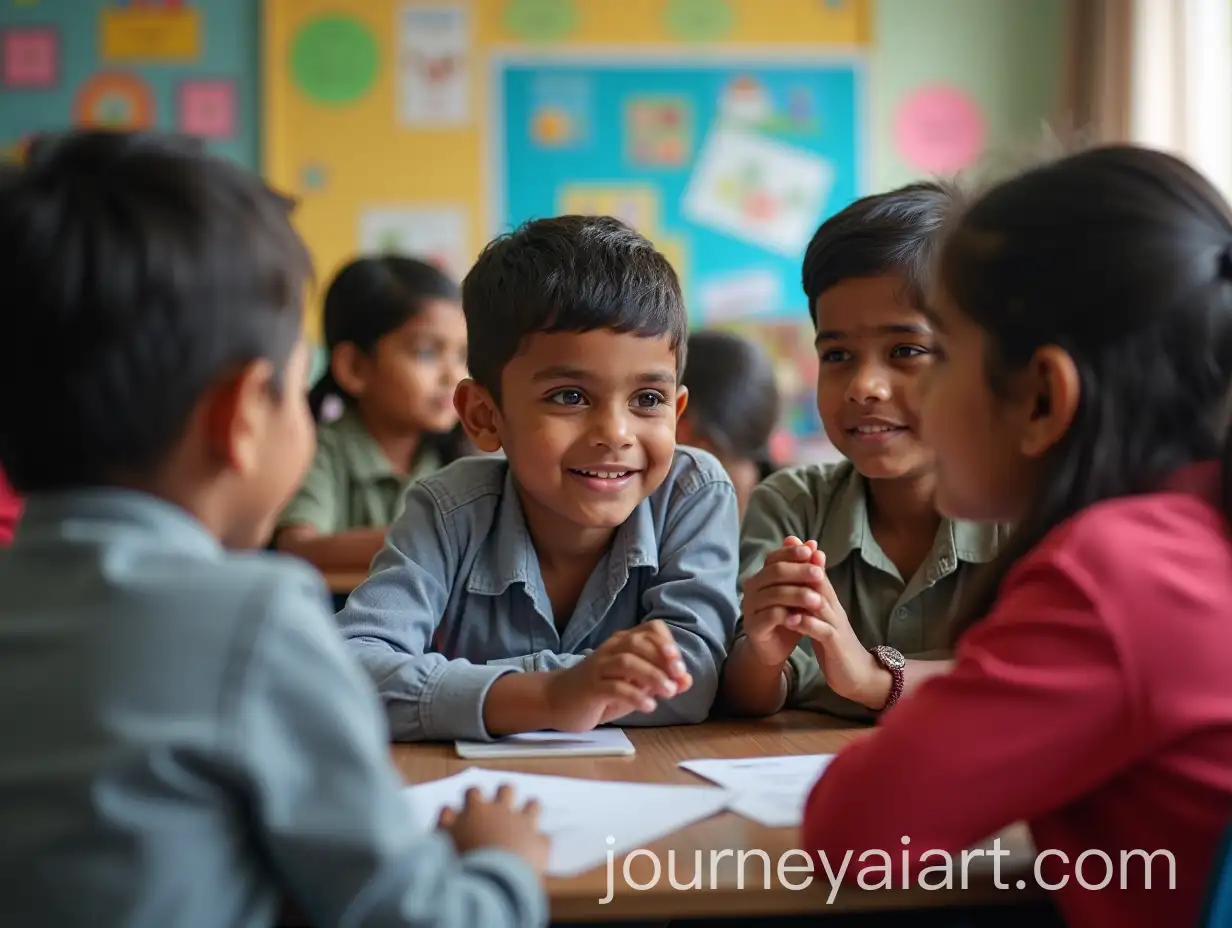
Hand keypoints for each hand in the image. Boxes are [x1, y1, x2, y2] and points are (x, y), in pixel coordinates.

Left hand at [438, 785, 549, 876]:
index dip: (529, 807)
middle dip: (504, 793)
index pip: (532, 806)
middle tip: (502, 799)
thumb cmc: (517, 875)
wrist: (488, 883)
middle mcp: (499, 813)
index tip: (528, 811)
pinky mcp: (451, 825)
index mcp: (523, 823)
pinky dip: (447, 816)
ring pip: (474, 793)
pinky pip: (446, 810)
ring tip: (473, 803)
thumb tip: (540, 838)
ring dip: (474, 797)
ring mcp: (473, 815)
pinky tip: (447, 821)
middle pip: (505, 791)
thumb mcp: (538, 862)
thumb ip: (540, 845)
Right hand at [544, 620, 690, 730]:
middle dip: (663, 659)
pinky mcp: (590, 687)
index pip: (651, 629)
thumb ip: (659, 681)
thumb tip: (687, 680)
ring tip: (668, 693)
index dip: (668, 644)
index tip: (680, 668)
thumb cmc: (601, 690)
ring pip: (627, 661)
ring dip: (652, 675)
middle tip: (677, 680)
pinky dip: (635, 695)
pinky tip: (648, 706)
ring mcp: (598, 667)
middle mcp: (611, 649)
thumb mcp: (634, 685)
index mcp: (624, 643)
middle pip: (639, 641)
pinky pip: (614, 687)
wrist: (558, 700)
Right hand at [740, 536, 829, 665]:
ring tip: (817, 600)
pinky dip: (786, 616)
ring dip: (797, 595)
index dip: (791, 553)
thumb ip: (806, 570)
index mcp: (761, 576)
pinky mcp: (753, 626)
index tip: (811, 552)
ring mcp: (750, 606)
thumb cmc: (788, 616)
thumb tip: (813, 544)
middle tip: (819, 575)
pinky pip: (769, 616)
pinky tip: (800, 619)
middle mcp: (752, 587)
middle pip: (774, 572)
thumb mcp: (800, 592)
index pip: (774, 557)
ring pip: (774, 594)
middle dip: (799, 572)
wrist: (774, 647)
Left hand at [786, 543, 888, 708]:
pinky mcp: (836, 644)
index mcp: (829, 602)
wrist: (857, 674)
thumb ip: (810, 599)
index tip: (790, 539)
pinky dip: (806, 624)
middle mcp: (834, 609)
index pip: (817, 575)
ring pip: (820, 603)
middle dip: (805, 563)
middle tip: (789, 546)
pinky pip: (822, 631)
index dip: (805, 557)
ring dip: (803, 591)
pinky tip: (790, 619)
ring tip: (783, 581)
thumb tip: (797, 579)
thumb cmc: (834, 645)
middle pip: (820, 581)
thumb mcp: (820, 618)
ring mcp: (836, 625)